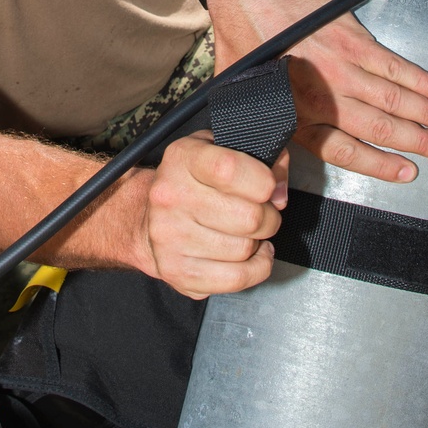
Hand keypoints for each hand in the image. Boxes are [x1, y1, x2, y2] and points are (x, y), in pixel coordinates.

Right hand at [138, 132, 286, 298]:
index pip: (229, 169)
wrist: (148, 217)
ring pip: (246, 249)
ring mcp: (171, 237)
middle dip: (268, 217)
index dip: (263, 181)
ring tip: (246, 232)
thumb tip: (279, 190)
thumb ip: (257, 156)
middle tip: (260, 213)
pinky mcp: (177, 270)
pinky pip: (237, 278)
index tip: (268, 187)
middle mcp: (171, 196)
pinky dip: (255, 268)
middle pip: (248, 216)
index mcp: (183, 159)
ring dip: (257, 242)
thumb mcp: (219, 150)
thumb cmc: (191, 182)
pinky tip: (249, 255)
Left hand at [206, 0, 427, 182]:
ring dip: (427, 113)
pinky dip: (419, 80)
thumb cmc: (246, 47)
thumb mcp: (242, 105)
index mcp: (297, 118)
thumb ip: (267, 150)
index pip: (347, 152)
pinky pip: (393, 66)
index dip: (380, 165)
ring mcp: (340, 69)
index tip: (408, 172)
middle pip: (379, 128)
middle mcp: (323, 98)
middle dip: (418, 142)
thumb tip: (274, 196)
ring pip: (392, 99)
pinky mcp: (353, 42)